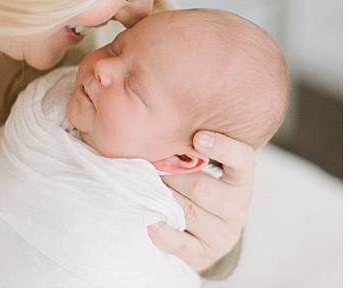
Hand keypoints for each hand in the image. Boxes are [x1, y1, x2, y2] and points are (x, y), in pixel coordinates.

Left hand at [149, 131, 254, 271]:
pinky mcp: (204, 254)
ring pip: (185, 211)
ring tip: (139, 187)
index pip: (241, 160)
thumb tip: (159, 125)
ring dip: (159, 198)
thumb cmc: (197, 189)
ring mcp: (222, 235)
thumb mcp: (202, 168)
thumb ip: (189, 150)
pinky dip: (162, 232)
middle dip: (167, 174)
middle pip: (198, 186)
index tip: (198, 137)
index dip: (222, 147)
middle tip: (144, 163)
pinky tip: (148, 221)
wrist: (202, 235)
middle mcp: (237, 208)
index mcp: (240, 181)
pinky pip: (180, 243)